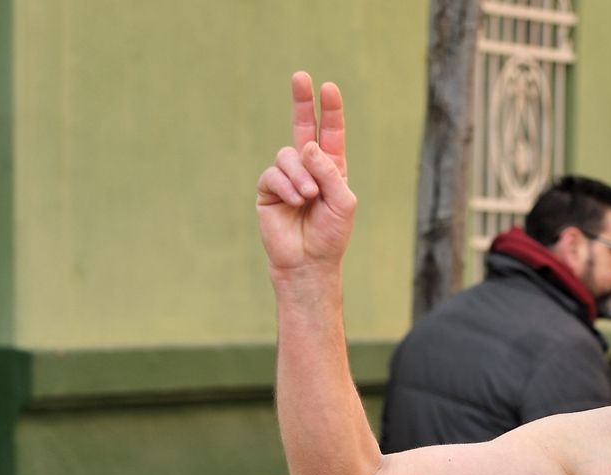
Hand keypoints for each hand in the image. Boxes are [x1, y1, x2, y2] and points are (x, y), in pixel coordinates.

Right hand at [257, 73, 356, 278]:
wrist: (309, 262)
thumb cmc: (331, 235)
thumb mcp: (342, 202)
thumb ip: (329, 172)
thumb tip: (307, 145)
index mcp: (331, 169)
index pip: (330, 134)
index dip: (330, 111)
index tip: (329, 88)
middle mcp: (308, 169)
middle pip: (302, 127)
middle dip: (302, 102)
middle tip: (301, 76)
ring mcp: (287, 177)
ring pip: (288, 155)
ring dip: (301, 175)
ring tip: (309, 197)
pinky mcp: (268, 189)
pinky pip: (274, 174)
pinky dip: (287, 186)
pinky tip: (296, 201)